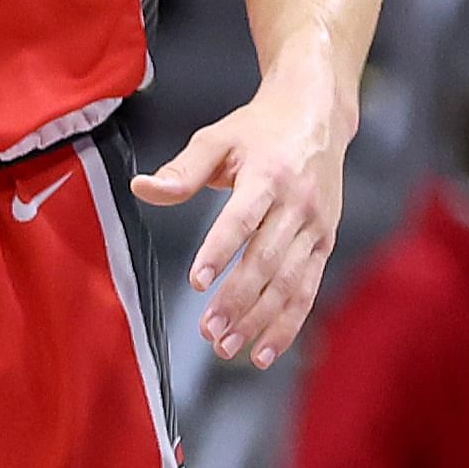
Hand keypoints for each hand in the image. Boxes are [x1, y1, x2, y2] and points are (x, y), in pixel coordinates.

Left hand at [132, 63, 349, 369]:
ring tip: (228, 347)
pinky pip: (309, 289)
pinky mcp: (326, 243)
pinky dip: (288, 323)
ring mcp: (317, 228)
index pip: (242, 220)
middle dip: (238, 300)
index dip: (220, 252)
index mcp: (270, 176)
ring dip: (260, 320)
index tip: (197, 282)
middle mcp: (299, 206)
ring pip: (290, 283)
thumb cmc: (258, 129)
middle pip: (267, 261)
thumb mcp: (217, 138)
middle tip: (208, 332)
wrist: (318, 118)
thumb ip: (182, 169)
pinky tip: (265, 349)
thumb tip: (141, 188)